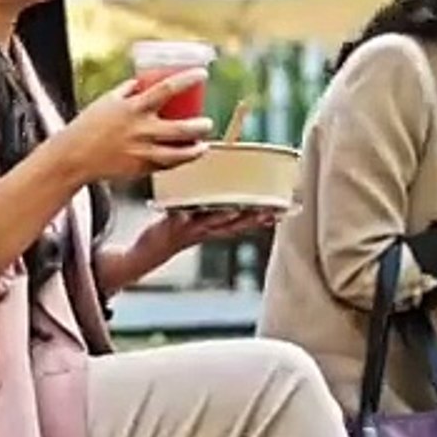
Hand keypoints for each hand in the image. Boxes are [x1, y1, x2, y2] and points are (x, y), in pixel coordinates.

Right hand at [58, 69, 212, 183]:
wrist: (74, 156)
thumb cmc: (89, 125)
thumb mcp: (108, 100)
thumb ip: (128, 90)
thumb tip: (143, 81)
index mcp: (133, 107)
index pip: (167, 88)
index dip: (188, 80)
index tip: (202, 74)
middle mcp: (140, 130)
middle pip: (181, 128)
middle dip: (200, 126)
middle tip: (207, 123)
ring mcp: (141, 152)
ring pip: (178, 154)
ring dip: (195, 150)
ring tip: (203, 146)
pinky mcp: (140, 169)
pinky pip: (165, 166)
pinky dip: (178, 161)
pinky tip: (185, 157)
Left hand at [133, 208, 281, 270]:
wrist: (152, 251)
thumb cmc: (179, 229)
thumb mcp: (202, 218)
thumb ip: (218, 206)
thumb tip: (231, 185)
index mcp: (217, 227)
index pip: (245, 222)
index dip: (264, 217)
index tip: (283, 210)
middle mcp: (208, 231)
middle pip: (234, 225)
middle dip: (252, 218)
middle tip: (270, 211)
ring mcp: (190, 230)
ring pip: (210, 224)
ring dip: (223, 218)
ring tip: (235, 210)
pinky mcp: (171, 228)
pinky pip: (178, 222)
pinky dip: (182, 217)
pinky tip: (184, 213)